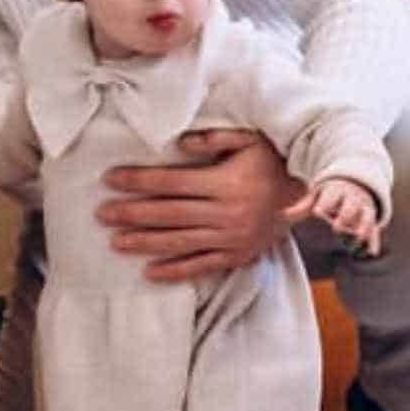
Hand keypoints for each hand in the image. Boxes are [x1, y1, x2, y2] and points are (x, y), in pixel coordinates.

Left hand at [96, 129, 301, 282]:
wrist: (308, 197)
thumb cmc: (272, 162)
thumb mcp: (250, 139)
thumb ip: (215, 138)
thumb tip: (180, 142)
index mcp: (225, 183)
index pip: (171, 182)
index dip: (138, 180)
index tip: (110, 179)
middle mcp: (226, 213)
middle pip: (168, 214)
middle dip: (131, 213)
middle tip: (101, 213)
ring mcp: (231, 239)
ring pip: (179, 243)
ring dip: (144, 243)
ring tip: (115, 242)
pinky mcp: (237, 257)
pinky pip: (201, 266)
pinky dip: (174, 271)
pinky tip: (148, 272)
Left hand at [286, 176, 380, 255]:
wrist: (354, 185)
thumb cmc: (330, 195)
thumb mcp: (317, 196)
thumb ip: (302, 207)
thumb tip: (283, 215)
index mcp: (336, 191)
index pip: (331, 196)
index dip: (324, 204)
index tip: (317, 213)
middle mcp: (352, 198)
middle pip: (350, 206)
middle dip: (344, 215)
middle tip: (336, 228)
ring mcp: (363, 208)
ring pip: (366, 216)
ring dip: (362, 227)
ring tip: (357, 237)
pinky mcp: (371, 218)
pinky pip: (375, 229)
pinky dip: (374, 241)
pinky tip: (371, 252)